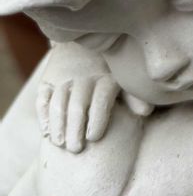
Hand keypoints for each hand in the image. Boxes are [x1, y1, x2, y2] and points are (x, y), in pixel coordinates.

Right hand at [35, 42, 151, 153]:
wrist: (83, 45)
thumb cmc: (107, 71)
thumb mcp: (122, 80)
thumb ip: (133, 97)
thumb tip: (146, 111)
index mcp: (105, 79)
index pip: (101, 100)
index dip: (98, 119)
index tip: (94, 138)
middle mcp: (84, 78)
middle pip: (77, 105)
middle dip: (76, 129)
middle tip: (76, 149)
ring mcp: (64, 78)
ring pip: (58, 103)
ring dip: (58, 125)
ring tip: (60, 144)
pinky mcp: (48, 80)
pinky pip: (42, 99)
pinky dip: (43, 116)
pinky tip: (47, 132)